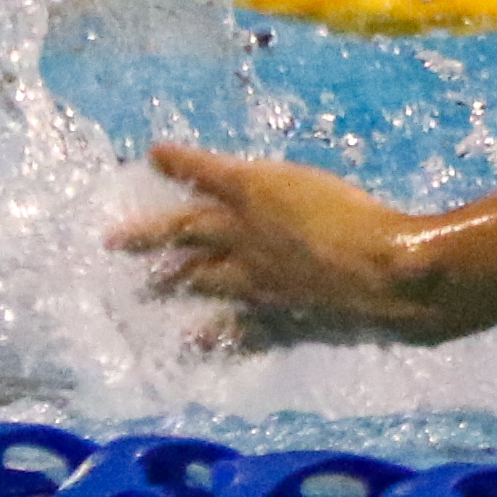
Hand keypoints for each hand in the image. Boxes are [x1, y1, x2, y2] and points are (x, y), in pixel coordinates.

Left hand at [112, 145, 442, 351]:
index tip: (152, 153)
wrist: (384, 277)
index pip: (205, 174)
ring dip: (173, 282)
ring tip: (148, 288)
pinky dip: (214, 337)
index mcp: (255, 197)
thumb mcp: (323, 183)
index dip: (179, 162)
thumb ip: (284, 186)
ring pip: (202, 281)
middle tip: (112, 242)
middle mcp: (243, 239)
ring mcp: (254, 284)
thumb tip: (254, 185)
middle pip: (186, 232)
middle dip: (149, 234)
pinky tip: (198, 343)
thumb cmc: (366, 219)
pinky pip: (235, 331)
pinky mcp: (274, 320)